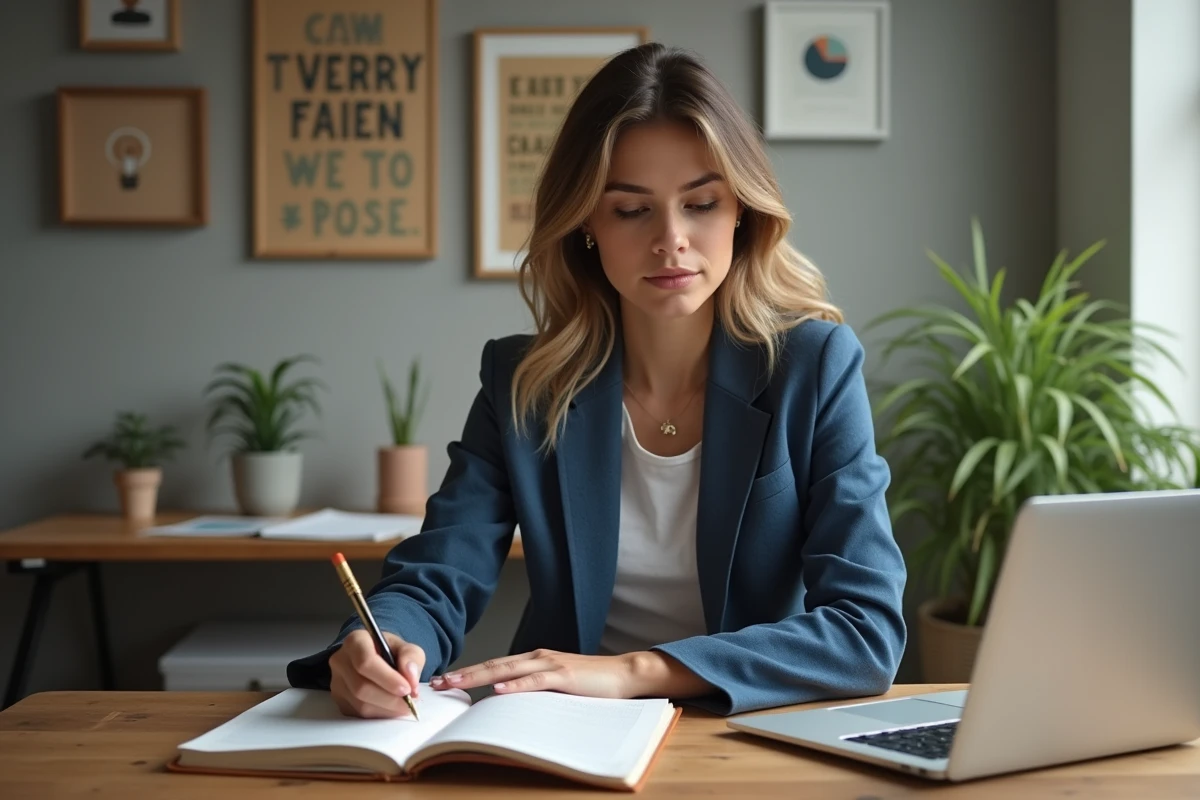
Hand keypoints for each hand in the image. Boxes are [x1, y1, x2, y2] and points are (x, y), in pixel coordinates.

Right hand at [329, 629, 424, 718]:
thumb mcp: (406, 647)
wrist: (377, 659)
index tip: (406, 689)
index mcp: (356, 641)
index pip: (366, 662)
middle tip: (410, 701)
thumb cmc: (390, 652)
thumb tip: (410, 676)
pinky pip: (359, 714)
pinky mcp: (340, 700)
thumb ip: (411, 658)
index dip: (387, 678)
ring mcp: (337, 682)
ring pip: (360, 704)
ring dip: (387, 708)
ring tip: (404, 704)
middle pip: (361, 687)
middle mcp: (341, 661)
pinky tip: (391, 707)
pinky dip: (380, 714)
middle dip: (390, 698)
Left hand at [431, 648, 638, 698]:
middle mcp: (538, 657)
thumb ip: (533, 689)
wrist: (624, 673)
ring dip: (479, 676)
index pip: (495, 666)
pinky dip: (516, 686)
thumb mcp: (556, 687)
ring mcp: (551, 664)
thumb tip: (505, 702)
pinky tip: (498, 690)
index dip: (468, 673)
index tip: (444, 681)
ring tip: (456, 683)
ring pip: (508, 670)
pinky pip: (536, 681)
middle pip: (494, 665)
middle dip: (464, 674)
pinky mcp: (565, 676)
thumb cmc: (591, 683)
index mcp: (534, 660)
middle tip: (438, 682)